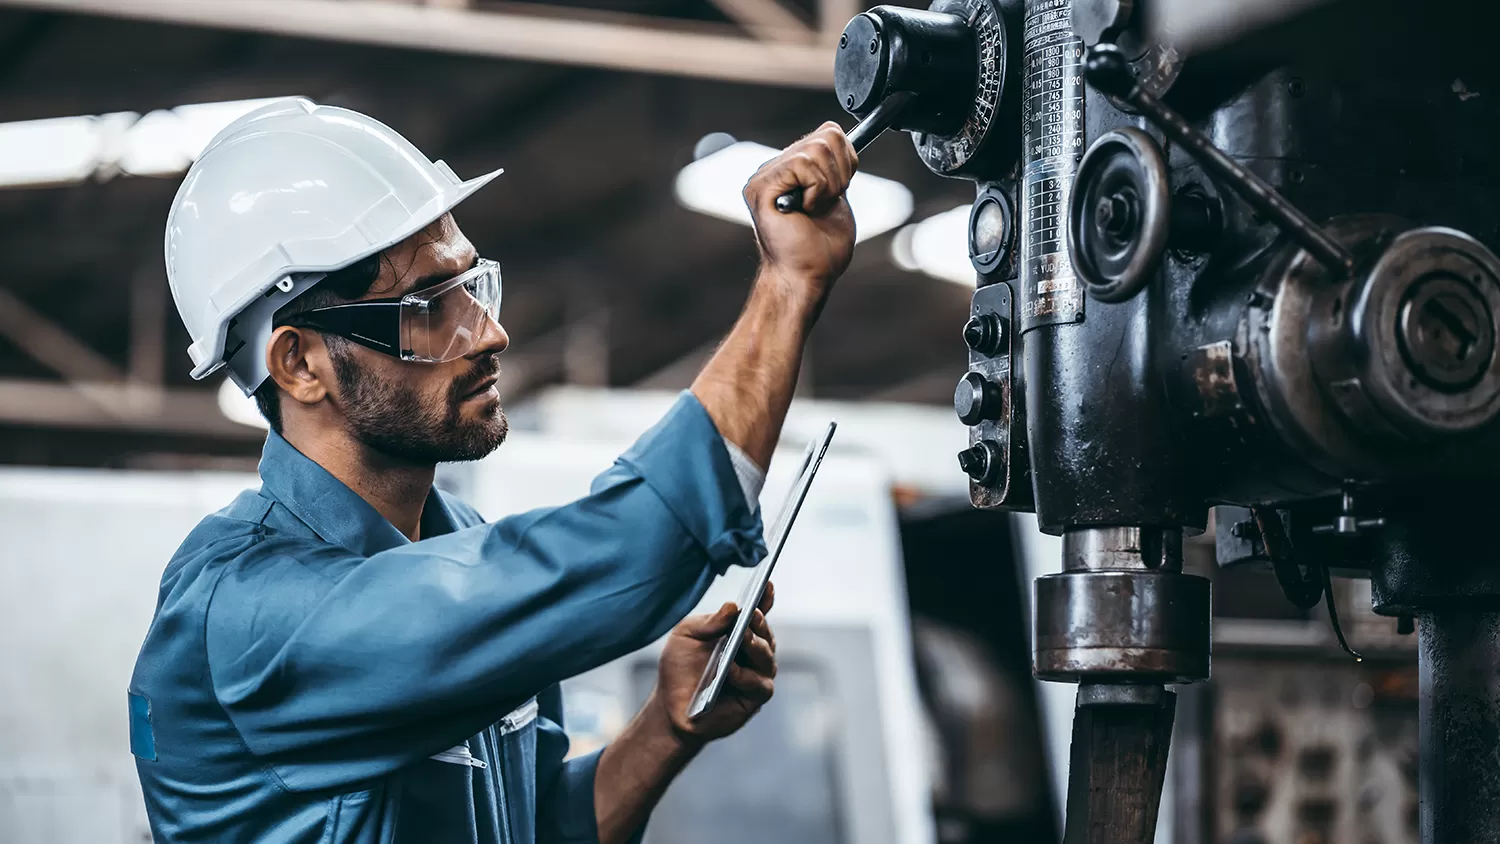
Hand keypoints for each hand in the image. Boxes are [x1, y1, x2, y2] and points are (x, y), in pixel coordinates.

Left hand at [651, 582, 777, 743]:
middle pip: (765, 633)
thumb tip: (733, 607)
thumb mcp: (686, 636)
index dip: (765, 598)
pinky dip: (745, 676)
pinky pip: (759, 684)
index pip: (758, 612)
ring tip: (742, 637)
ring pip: (766, 657)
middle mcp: (753, 651)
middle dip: (759, 623)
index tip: (767, 584)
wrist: (669, 707)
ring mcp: (756, 674)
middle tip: (751, 614)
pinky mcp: (754, 698)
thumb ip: (709, 622)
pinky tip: (730, 670)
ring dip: (755, 646)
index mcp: (739, 631)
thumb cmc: (680, 667)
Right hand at [743, 123, 857, 304]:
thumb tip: (836, 135)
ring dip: (828, 185)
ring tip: (814, 208)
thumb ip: (833, 165)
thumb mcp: (835, 195)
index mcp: (789, 168)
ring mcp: (764, 177)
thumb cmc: (821, 249)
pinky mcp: (761, 188)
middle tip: (825, 204)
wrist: (807, 277)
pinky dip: (816, 190)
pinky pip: (803, 165)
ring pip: (816, 149)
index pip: (828, 132)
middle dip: (840, 174)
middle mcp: (772, 168)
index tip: (838, 192)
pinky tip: (805, 210)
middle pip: (827, 136)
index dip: (846, 160)